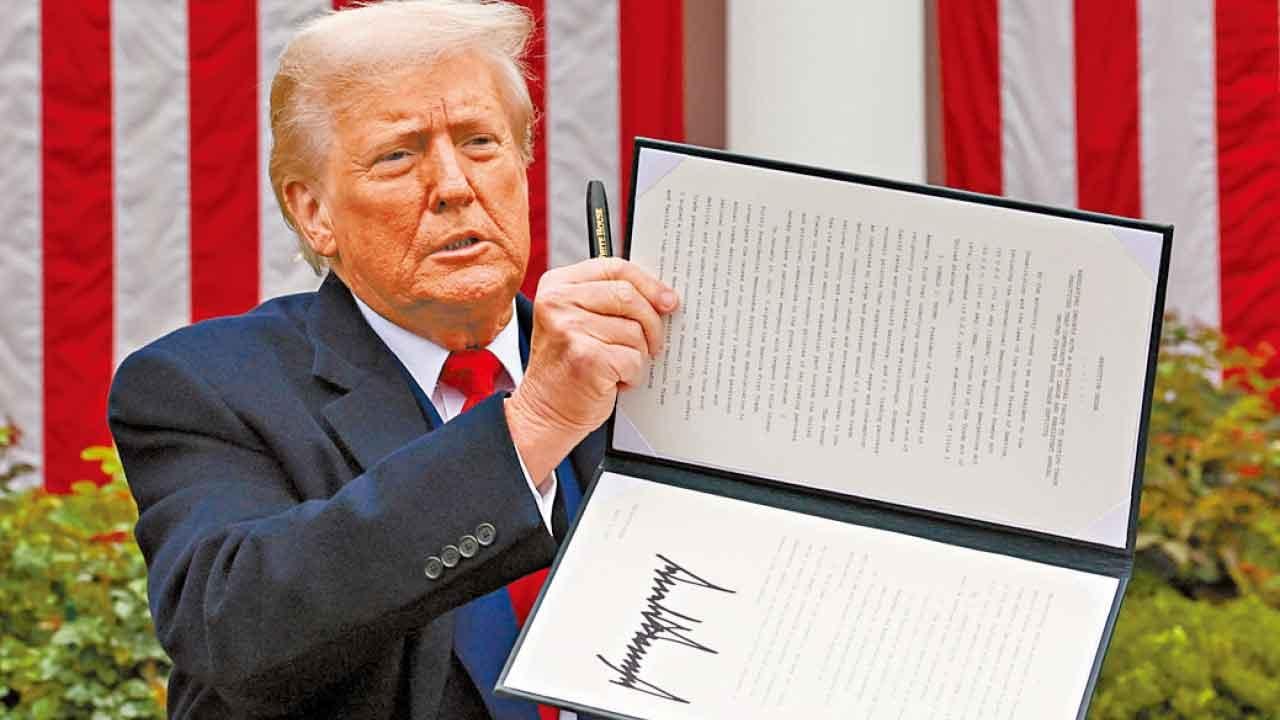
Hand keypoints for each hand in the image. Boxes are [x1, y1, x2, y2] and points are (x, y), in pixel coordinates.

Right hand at [505, 258, 677, 486]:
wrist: (544, 411)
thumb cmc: (569, 367)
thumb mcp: (578, 321)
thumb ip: (609, 300)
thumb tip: (663, 297)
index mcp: (557, 285)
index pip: (615, 268)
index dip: (648, 283)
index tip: (667, 300)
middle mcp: (558, 302)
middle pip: (630, 296)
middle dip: (651, 323)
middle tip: (651, 344)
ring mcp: (570, 328)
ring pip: (635, 331)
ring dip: (637, 356)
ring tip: (617, 367)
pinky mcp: (586, 357)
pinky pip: (633, 359)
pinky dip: (632, 376)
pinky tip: (613, 381)